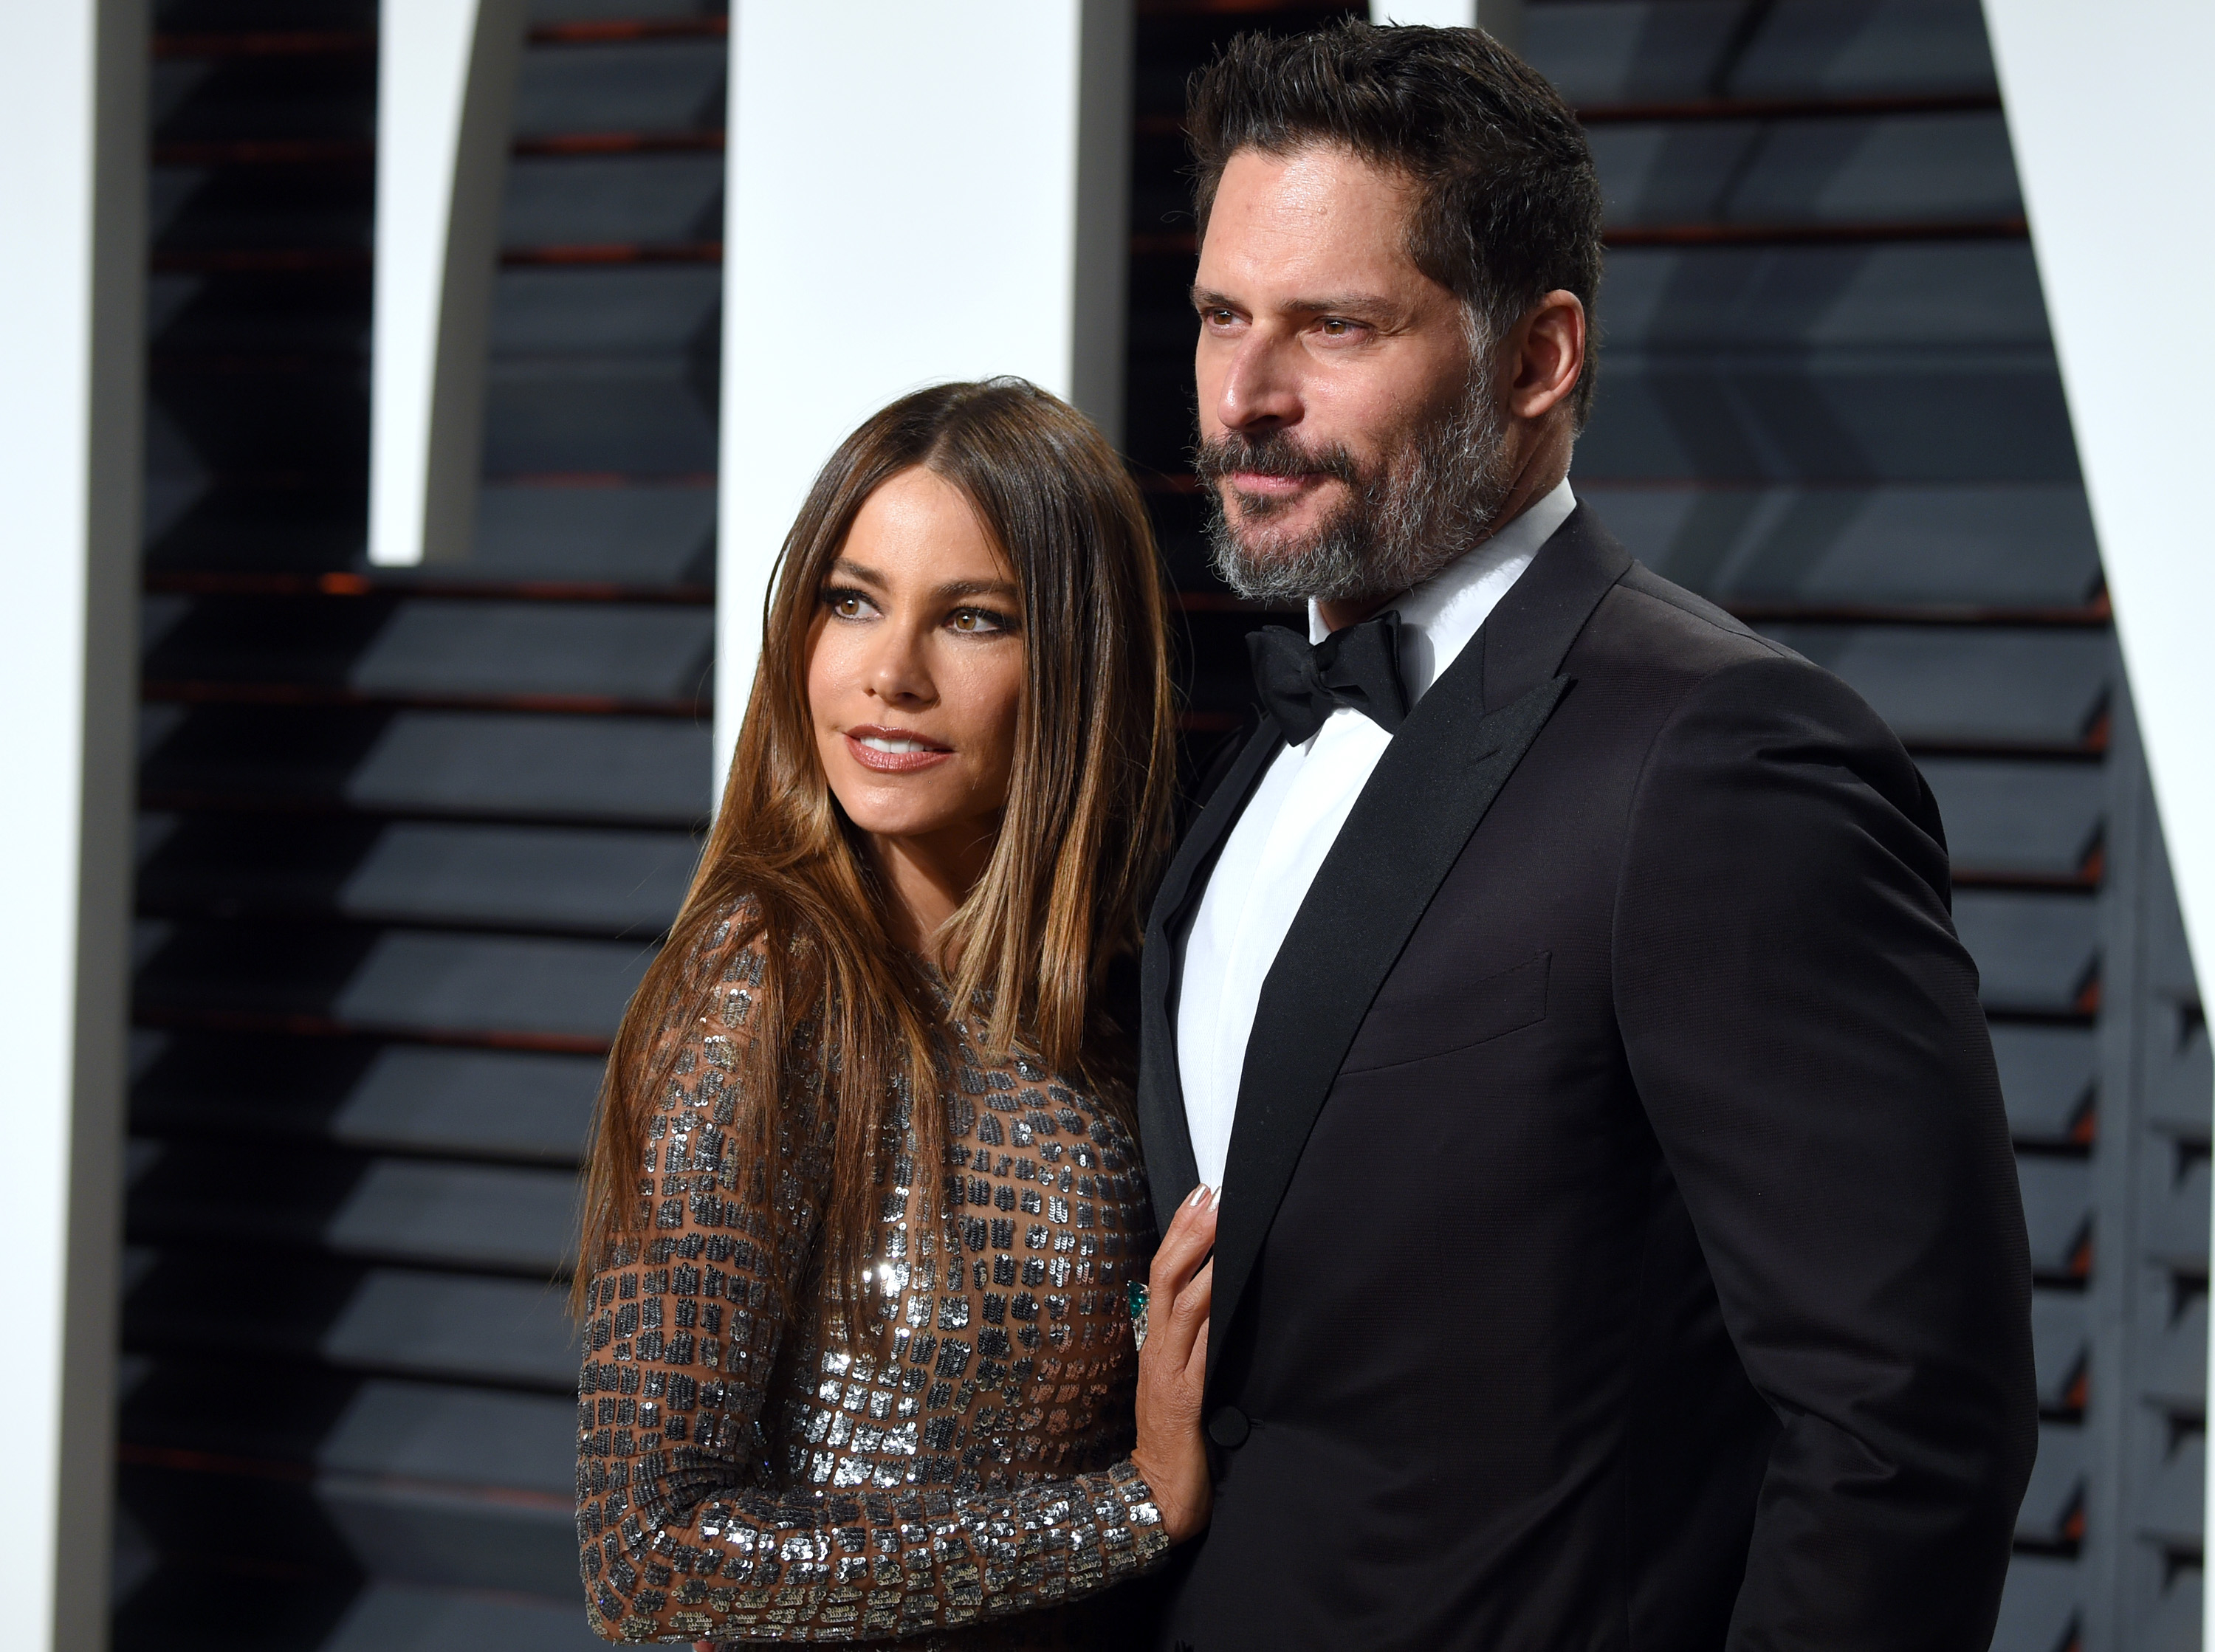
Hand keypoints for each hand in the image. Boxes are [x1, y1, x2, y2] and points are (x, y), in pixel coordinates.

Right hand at [1131, 1184, 1217, 1543]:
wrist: (1157, 1498)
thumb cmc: (1176, 1442)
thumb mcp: (1180, 1382)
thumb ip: (1194, 1346)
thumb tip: (1219, 1301)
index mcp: (1156, 1343)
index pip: (1162, 1275)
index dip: (1180, 1233)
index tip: (1201, 1194)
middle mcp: (1158, 1349)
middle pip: (1165, 1277)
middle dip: (1188, 1231)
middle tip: (1211, 1193)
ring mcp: (1169, 1371)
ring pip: (1181, 1302)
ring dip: (1201, 1259)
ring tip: (1221, 1223)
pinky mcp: (1185, 1398)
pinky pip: (1198, 1347)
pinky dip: (1209, 1312)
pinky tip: (1223, 1286)